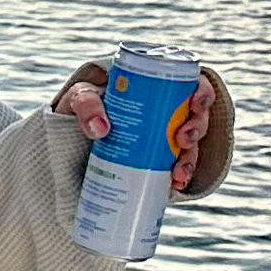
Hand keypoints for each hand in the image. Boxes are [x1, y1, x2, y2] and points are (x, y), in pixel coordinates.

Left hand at [56, 64, 231, 195]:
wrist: (69, 137)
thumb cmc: (81, 107)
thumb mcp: (80, 96)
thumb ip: (86, 104)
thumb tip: (101, 129)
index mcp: (158, 88)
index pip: (192, 85)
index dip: (202, 93)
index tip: (196, 104)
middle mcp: (167, 113)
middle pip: (196, 117)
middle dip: (196, 129)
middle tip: (183, 139)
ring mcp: (164, 137)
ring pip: (190, 145)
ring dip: (190, 158)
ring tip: (178, 172)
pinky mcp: (158, 160)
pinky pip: (178, 167)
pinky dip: (180, 176)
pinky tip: (175, 185)